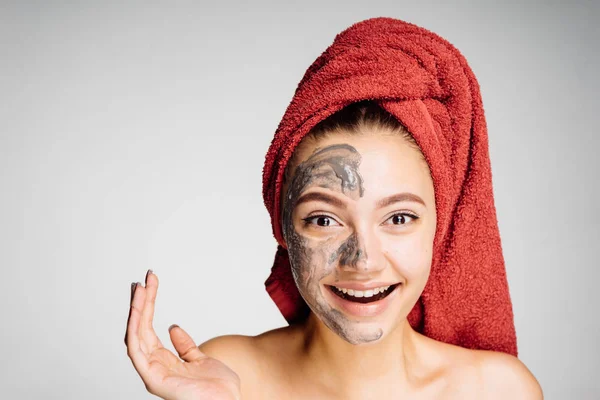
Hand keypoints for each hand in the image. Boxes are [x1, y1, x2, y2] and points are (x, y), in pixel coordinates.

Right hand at [125, 271, 240, 399]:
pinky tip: (137, 311)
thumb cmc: (216, 388)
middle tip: (144, 279)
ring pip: (135, 336)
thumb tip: (173, 327)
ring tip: (141, 289)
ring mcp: (152, 373)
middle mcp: (154, 366)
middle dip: (141, 303)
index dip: (149, 306)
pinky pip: (137, 351)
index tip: (150, 284)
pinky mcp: (153, 379)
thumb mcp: (200, 359)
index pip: (148, 328)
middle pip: (140, 329)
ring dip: (136, 311)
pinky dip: (135, 329)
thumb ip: (185, 346)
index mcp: (162, 362)